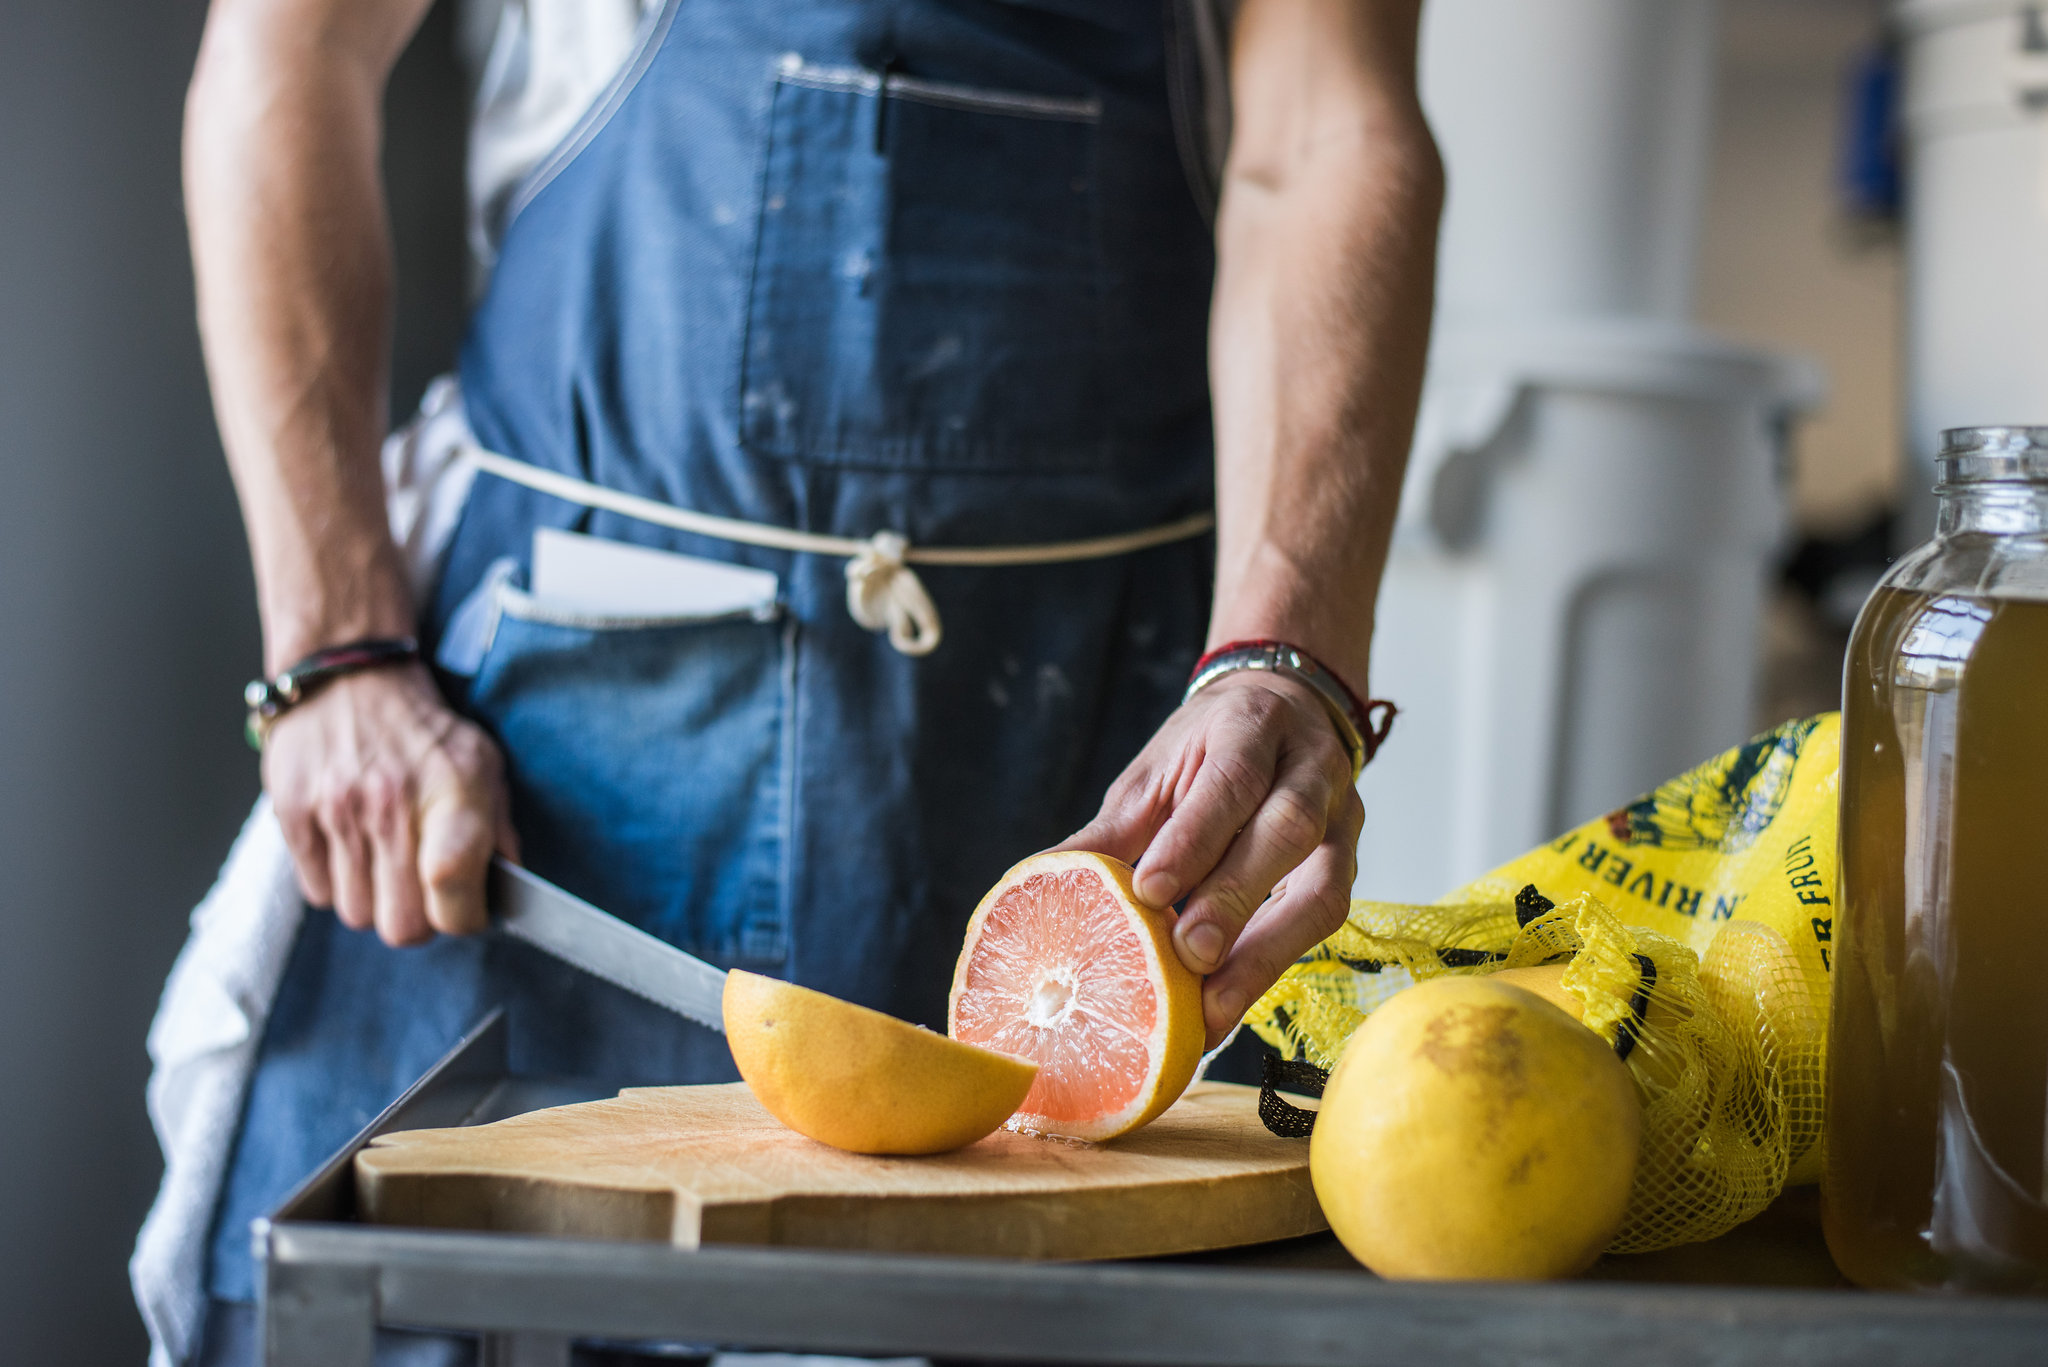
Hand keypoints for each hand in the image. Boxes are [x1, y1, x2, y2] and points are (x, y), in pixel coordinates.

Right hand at [263, 663, 517, 945]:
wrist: (350, 677)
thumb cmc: (423, 730)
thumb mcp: (482, 766)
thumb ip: (500, 832)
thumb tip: (509, 892)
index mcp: (453, 795)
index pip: (454, 899)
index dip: (464, 917)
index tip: (466, 907)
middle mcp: (393, 806)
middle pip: (403, 926)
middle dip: (418, 917)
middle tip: (422, 888)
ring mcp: (338, 812)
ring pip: (357, 915)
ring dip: (374, 900)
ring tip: (384, 859)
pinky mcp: (293, 814)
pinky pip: (316, 893)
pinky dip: (336, 883)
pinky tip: (351, 847)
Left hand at [1059, 671, 1363, 1047]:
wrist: (1281, 710)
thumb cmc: (1207, 748)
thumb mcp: (1156, 773)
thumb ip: (1113, 829)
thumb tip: (1044, 878)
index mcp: (1253, 725)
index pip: (1233, 780)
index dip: (1195, 838)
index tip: (1152, 892)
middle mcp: (1312, 768)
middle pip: (1288, 831)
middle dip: (1236, 897)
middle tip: (1188, 955)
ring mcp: (1343, 819)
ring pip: (1323, 887)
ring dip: (1266, 951)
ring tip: (1215, 1007)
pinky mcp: (1350, 865)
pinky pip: (1326, 919)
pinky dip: (1274, 963)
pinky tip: (1230, 1003)